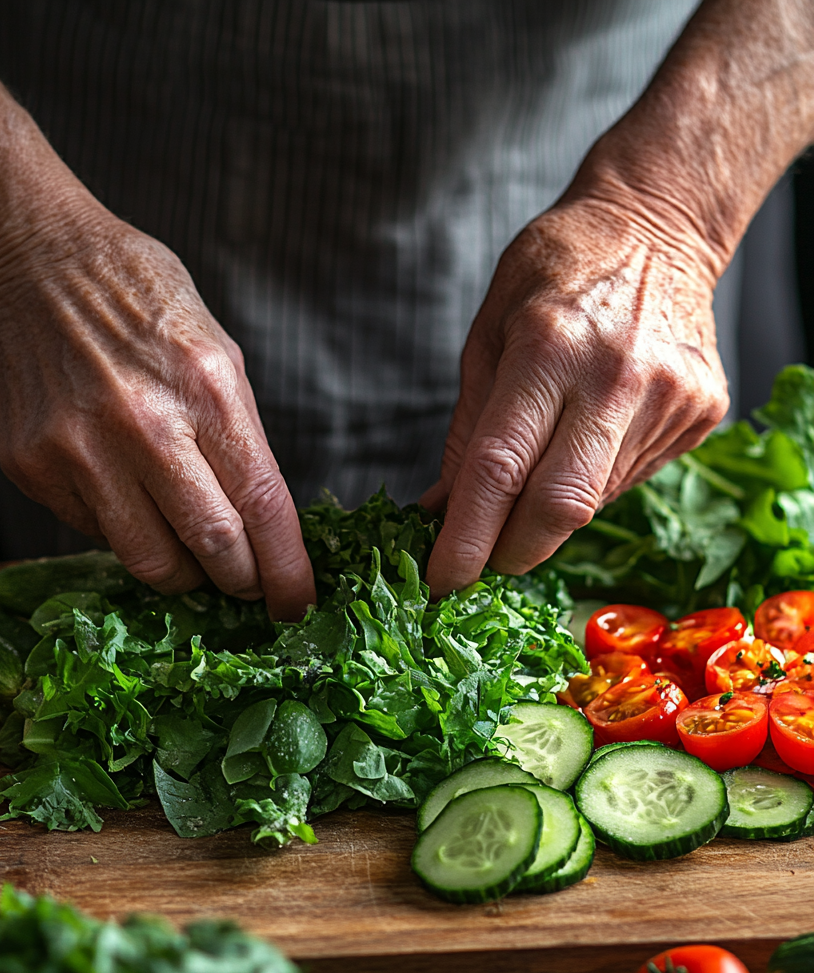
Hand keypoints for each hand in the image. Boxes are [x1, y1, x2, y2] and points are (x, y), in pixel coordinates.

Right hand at [0, 207, 315, 620]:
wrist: (22, 254)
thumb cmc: (131, 293)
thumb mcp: (214, 348)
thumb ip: (238, 433)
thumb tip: (258, 517)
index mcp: (206, 387)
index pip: (264, 506)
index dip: (287, 571)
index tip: (296, 604)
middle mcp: (143, 425)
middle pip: (212, 548)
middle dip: (240, 582)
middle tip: (245, 583)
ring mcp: (79, 451)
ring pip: (149, 562)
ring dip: (183, 574)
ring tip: (190, 553)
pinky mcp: (32, 467)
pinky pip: (94, 532)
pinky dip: (123, 529)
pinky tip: (125, 493)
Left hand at [423, 195, 728, 595]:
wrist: (660, 225)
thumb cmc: (559, 269)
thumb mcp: (488, 333)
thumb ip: (467, 430)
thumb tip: (442, 511)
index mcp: (548, 349)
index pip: (499, 471)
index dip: (465, 539)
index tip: (440, 578)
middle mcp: (616, 379)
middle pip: (558, 508)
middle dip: (510, 552)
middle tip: (481, 560)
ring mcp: (668, 399)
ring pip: (592, 502)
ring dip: (547, 513)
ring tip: (536, 471)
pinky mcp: (701, 414)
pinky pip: (628, 480)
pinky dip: (589, 483)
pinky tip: (584, 440)